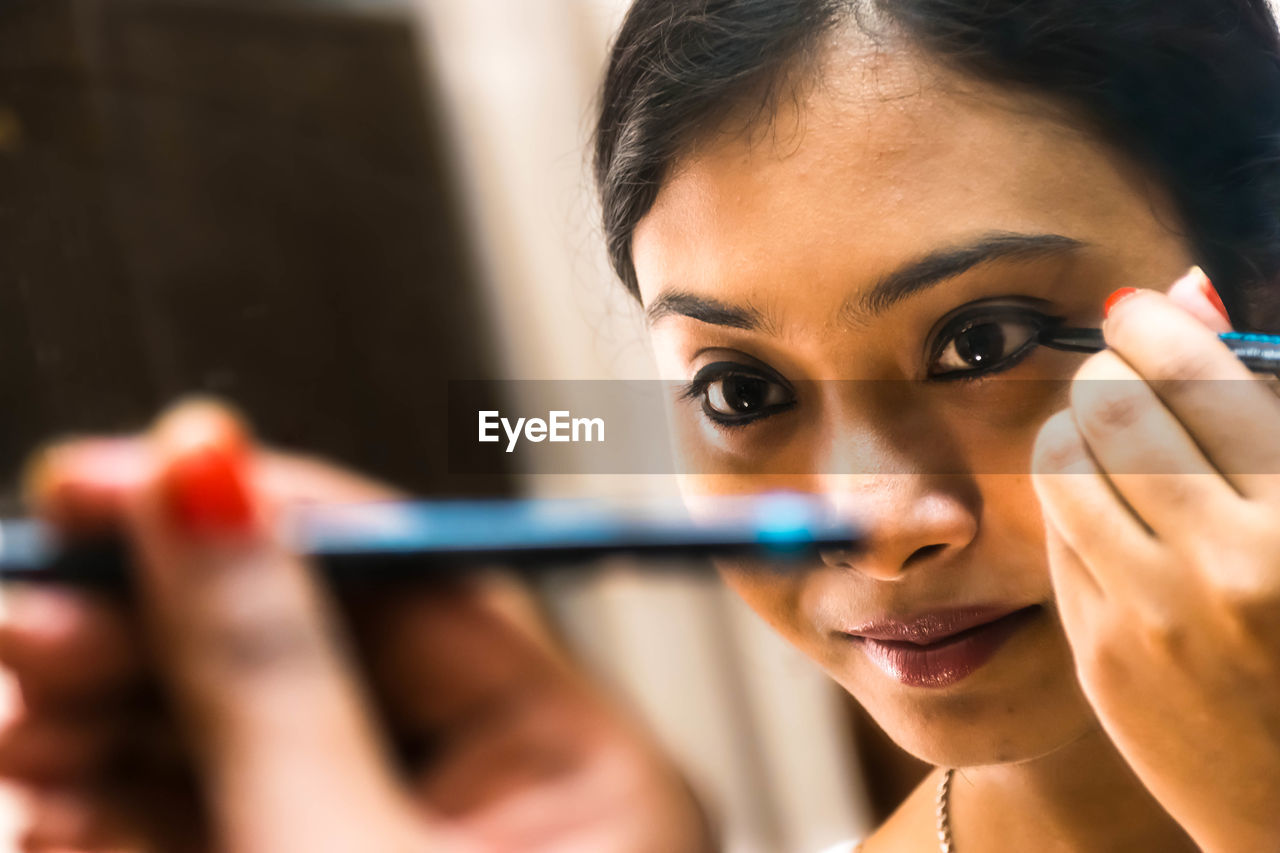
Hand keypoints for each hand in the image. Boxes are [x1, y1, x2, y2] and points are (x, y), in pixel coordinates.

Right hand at [0, 400, 713, 852]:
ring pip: (252, 751)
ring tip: (13, 704)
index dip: (257, 521)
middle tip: (28, 606)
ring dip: (114, 723)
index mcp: (587, 775)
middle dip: (157, 633)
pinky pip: (223, 830)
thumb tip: (203, 476)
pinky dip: (122, 816)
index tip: (115, 475)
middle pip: (315, 663)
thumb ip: (272, 675)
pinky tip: (47, 802)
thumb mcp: (340, 848)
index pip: (415, 588)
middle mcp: (512, 809)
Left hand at [1032, 268, 1279, 851]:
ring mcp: (1152, 620)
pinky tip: (1107, 507)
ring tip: (1108, 431)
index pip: (1197, 380)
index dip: (1153, 324)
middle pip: (1111, 410)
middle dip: (1105, 367)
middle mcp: (1225, 571)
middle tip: (1118, 364)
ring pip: (1060, 464)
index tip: (1136, 307)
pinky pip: (1057, 537)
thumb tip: (1184, 295)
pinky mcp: (1102, 658)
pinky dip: (1073, 499)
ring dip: (1074, 426)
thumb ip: (1265, 409)